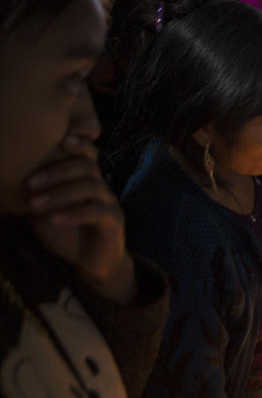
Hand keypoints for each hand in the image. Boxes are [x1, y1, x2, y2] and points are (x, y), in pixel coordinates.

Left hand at [24, 134, 134, 302]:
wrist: (90, 260)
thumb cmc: (65, 231)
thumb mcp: (43, 210)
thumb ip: (35, 193)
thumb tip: (7, 177)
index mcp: (84, 177)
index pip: (86, 152)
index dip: (78, 142)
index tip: (59, 138)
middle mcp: (100, 184)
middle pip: (86, 166)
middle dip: (55, 171)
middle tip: (29, 184)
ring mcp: (109, 201)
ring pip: (90, 186)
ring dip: (60, 193)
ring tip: (34, 205)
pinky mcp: (115, 220)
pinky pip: (97, 211)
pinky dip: (74, 213)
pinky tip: (54, 219)